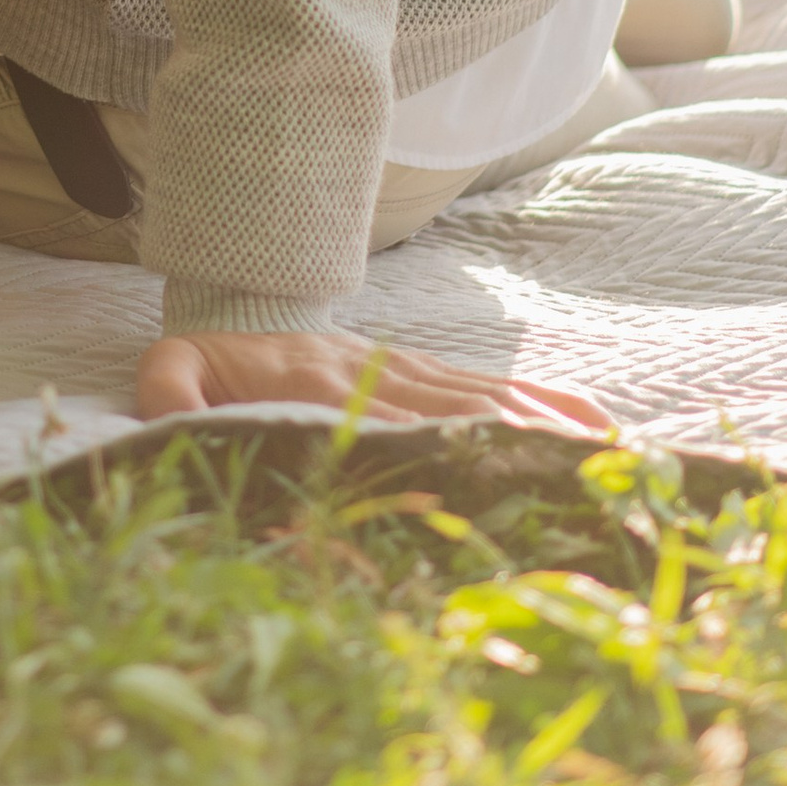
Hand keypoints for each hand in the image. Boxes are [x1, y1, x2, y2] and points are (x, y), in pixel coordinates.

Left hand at [135, 327, 615, 434]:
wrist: (231, 305)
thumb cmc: (209, 361)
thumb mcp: (176, 372)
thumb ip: (171, 390)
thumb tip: (171, 412)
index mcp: (324, 387)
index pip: (396, 423)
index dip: (449, 447)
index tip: (506, 474)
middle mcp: (377, 374)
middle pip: (462, 411)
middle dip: (522, 445)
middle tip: (594, 480)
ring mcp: (405, 369)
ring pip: (487, 397)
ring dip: (546, 426)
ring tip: (614, 460)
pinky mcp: (421, 370)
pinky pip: (489, 386)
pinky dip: (542, 405)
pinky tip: (593, 427)